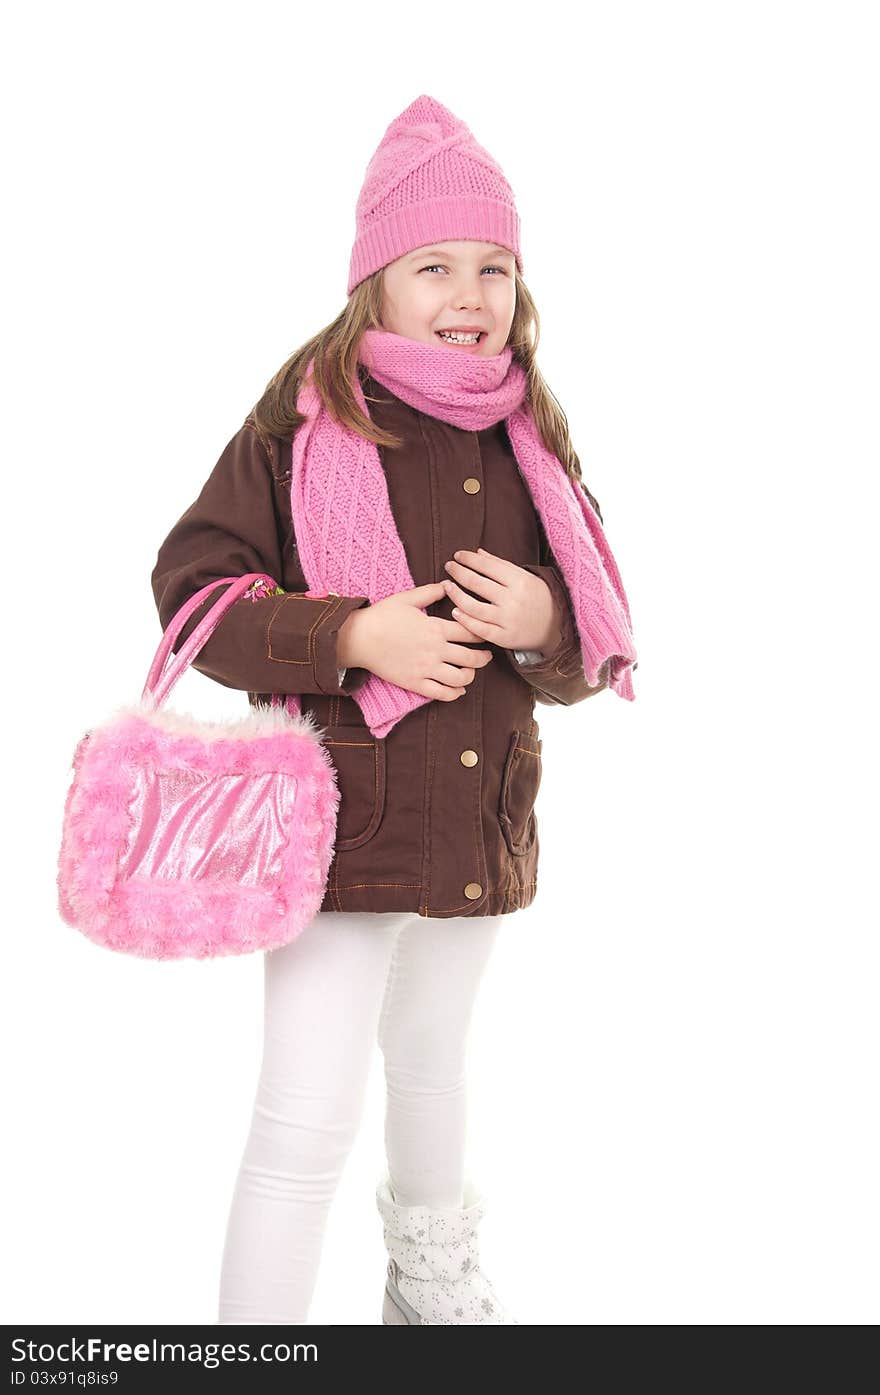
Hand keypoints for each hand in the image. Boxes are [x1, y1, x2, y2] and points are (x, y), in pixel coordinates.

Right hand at [337, 582, 493, 700]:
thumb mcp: (407, 598)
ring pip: (461, 678)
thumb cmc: (382, 616)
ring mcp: (426, 669)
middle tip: (486, 656)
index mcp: (436, 628)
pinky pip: (442, 694)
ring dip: (471, 676)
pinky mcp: (415, 683)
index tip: (485, 633)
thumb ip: (430, 592)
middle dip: (484, 658)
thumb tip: (447, 585)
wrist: (359, 638)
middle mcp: (435, 650)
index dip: (483, 633)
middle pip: (472, 658)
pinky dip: (455, 693)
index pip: (471, 632)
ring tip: (470, 672)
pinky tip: (457, 688)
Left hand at [441, 548, 562, 651]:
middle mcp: (513, 600)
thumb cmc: (538, 598)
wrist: (556, 628)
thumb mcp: (525, 577)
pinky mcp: (504, 638)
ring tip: (447, 586)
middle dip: (458, 572)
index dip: (469, 559)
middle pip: (476, 583)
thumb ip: (500, 565)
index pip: (487, 566)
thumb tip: (477, 552)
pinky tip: (455, 611)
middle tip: (449, 566)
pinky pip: (478, 628)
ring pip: (473, 606)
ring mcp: (507, 620)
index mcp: (520, 581)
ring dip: (455, 594)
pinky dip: (464, 619)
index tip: (457, 555)